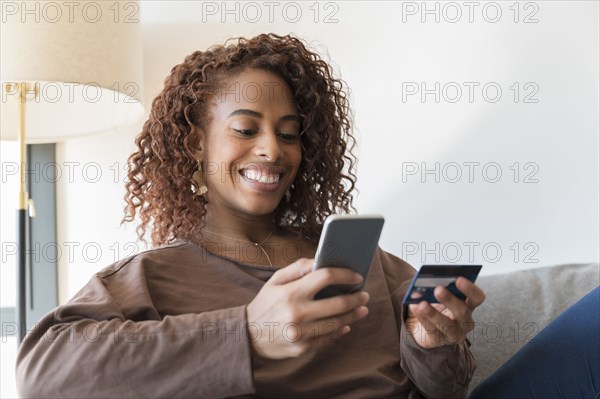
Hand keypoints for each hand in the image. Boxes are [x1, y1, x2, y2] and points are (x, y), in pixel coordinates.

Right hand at [246, 258, 369, 358]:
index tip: (357, 276)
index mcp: (291, 292)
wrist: (247, 335)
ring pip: (336, 323)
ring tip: (361, 309)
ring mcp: (301, 334)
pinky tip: (346, 324)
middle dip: (356, 298)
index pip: (325, 276)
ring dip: (353, 315)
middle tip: (365, 295)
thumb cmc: (264, 304)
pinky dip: (340, 330)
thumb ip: (298, 268)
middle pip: (337, 303)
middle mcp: (297, 313)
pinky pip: (328, 339)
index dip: (345, 274)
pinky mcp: (302, 349)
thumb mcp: (275, 281)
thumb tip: (320, 261)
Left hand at [405, 277, 485, 348]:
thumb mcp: (436, 295)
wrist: (421, 327)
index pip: (477, 297)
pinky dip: (423, 319)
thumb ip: (434, 288)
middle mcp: (465, 320)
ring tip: (422, 304)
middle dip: (450, 300)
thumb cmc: (434, 306)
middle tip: (438, 289)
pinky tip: (416, 309)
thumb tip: (425, 282)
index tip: (458, 279)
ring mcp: (454, 333)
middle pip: (463, 311)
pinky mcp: (440, 341)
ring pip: (448, 325)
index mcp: (468, 304)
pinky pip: (432, 331)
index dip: (470, 289)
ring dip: (434, 314)